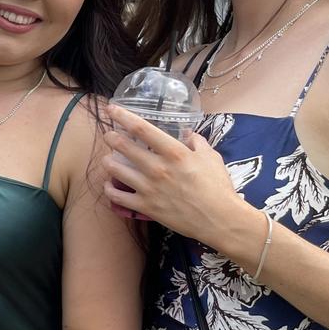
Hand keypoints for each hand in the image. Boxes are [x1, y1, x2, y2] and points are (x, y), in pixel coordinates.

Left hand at [101, 105, 246, 243]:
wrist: (220, 220)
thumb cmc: (218, 187)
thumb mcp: (211, 157)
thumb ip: (197, 142)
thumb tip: (187, 134)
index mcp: (174, 152)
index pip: (142, 128)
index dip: (123, 116)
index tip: (111, 109)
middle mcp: (157, 168)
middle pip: (123, 147)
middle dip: (111, 138)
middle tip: (108, 135)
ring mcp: (149, 188)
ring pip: (116, 170)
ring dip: (108, 162)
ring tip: (108, 159)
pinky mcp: (146, 207)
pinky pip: (118, 197)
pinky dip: (110, 190)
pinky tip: (109, 185)